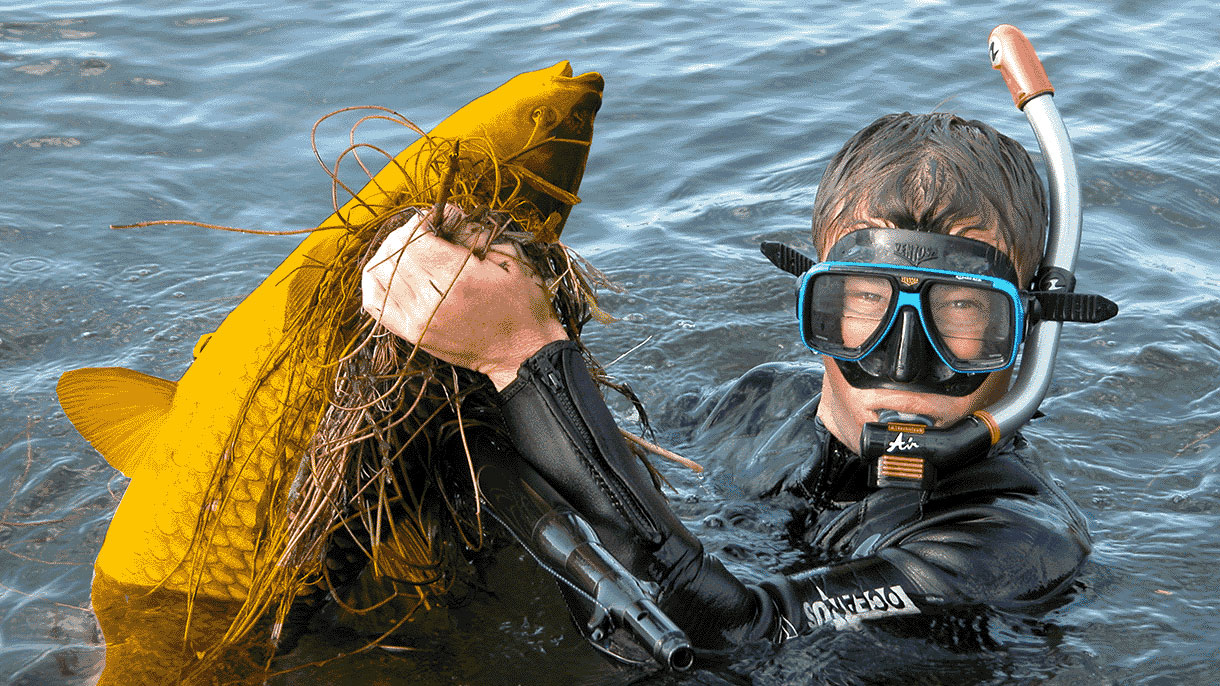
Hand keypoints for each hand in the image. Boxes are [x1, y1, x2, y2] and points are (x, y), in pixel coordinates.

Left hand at [361, 213, 567, 389]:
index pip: (417, 236)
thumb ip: (474, 232)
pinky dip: (377, 282)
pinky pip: (375, 303)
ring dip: (389, 254)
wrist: (523, 352)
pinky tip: (392, 274)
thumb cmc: (522, 303)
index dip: (423, 220)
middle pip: (394, 251)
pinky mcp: (413, 335)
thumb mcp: (510, 258)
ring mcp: (418, 320)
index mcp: (460, 277)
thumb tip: (446, 214)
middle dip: (405, 233)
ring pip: (378, 273)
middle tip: (423, 232)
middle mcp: (433, 299)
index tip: (437, 219)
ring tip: (407, 251)